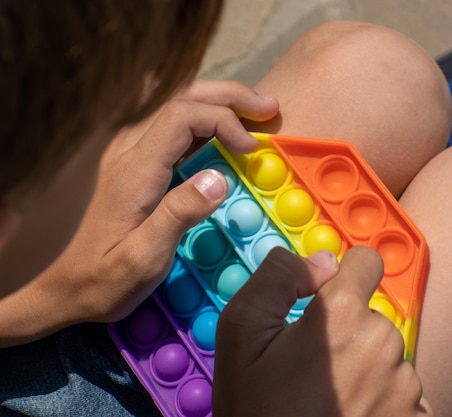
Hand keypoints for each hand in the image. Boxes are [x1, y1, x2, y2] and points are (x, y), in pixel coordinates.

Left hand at [0, 80, 278, 345]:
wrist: (70, 287)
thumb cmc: (108, 279)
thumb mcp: (144, 258)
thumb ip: (178, 215)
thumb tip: (218, 178)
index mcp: (135, 170)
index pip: (181, 117)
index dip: (223, 120)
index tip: (252, 149)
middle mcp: (129, 151)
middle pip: (181, 99)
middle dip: (229, 97)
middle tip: (270, 108)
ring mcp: (131, 154)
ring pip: (179, 106)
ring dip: (221, 103)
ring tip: (258, 115)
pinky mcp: (137, 164)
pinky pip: (175, 127)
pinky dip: (209, 121)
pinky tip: (229, 134)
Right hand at [213, 247, 432, 416]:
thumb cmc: (257, 411)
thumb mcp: (240, 336)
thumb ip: (277, 279)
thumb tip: (323, 261)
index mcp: (343, 315)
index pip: (366, 261)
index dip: (343, 275)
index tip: (324, 301)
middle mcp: (385, 343)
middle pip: (371, 315)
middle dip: (346, 331)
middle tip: (312, 370)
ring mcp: (407, 385)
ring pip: (385, 355)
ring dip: (364, 368)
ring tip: (330, 400)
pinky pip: (401, 391)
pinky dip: (382, 399)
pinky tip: (352, 416)